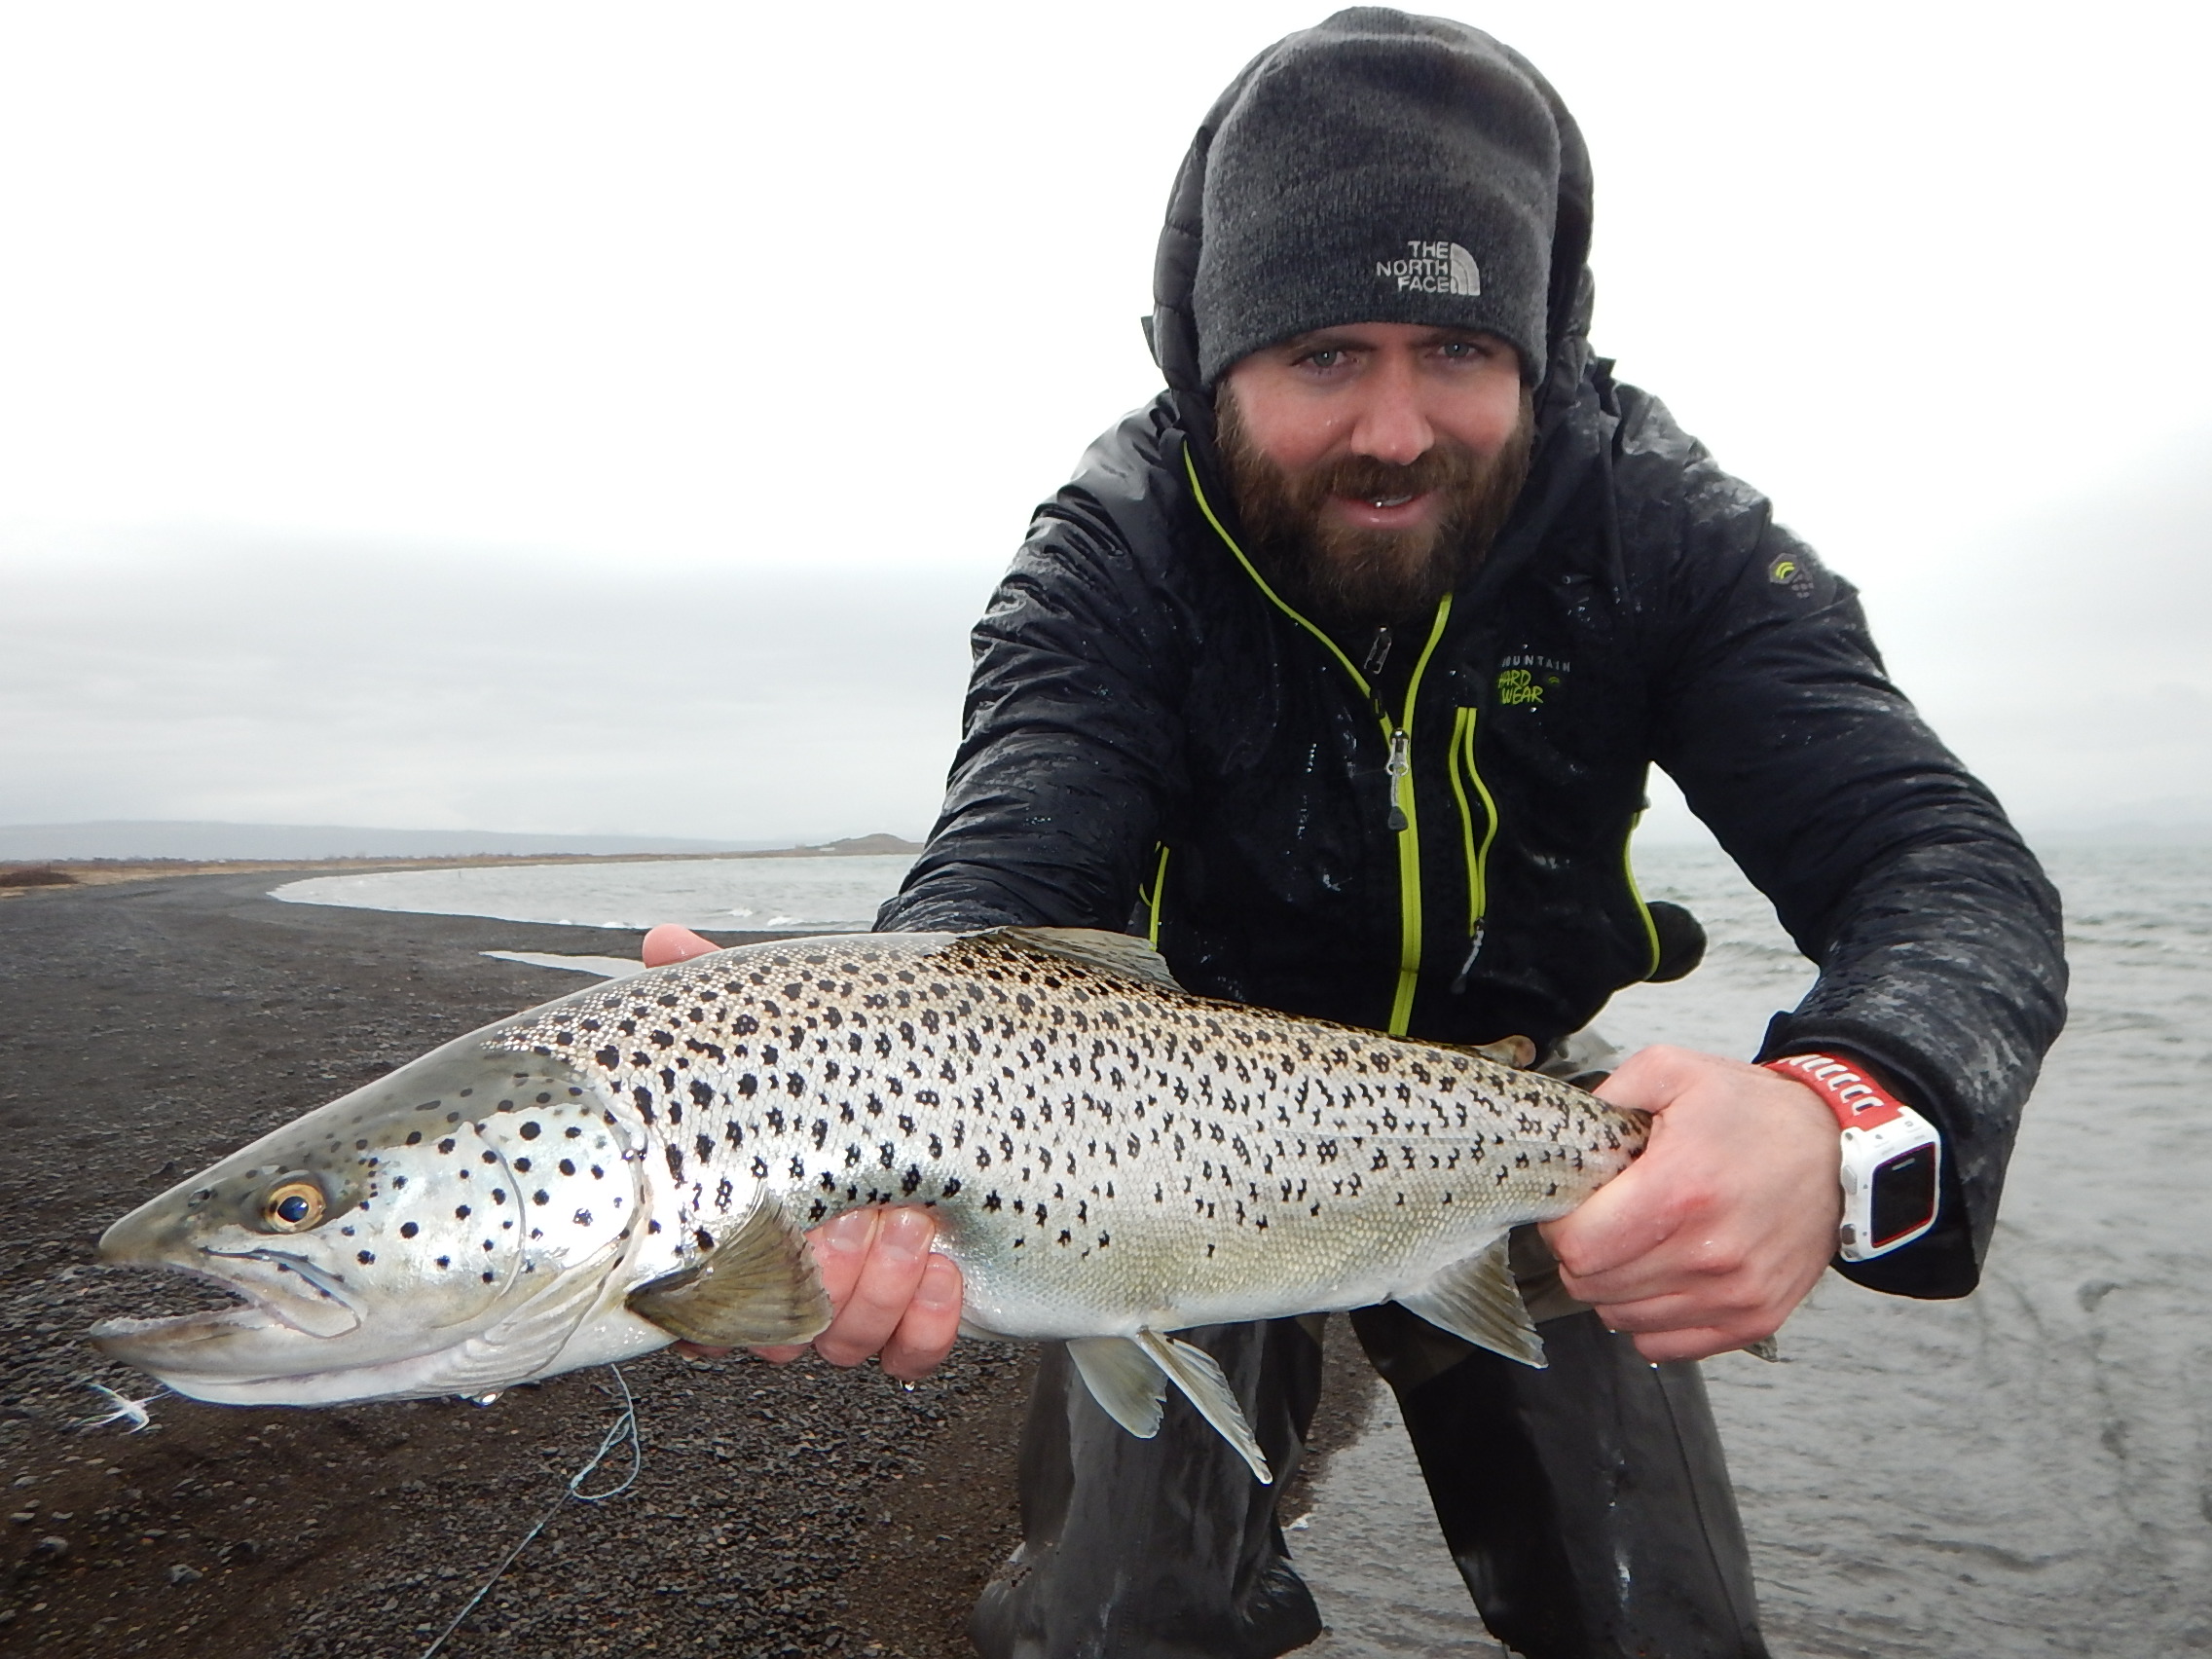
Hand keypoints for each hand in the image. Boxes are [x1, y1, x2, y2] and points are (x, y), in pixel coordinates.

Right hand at [643, 924, 964, 1381]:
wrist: (942, 1066)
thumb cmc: (848, 1057)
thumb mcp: (790, 1026)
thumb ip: (719, 989)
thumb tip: (661, 943)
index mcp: (743, 1225)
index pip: (693, 1305)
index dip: (708, 1304)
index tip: (746, 1248)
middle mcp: (791, 1277)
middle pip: (775, 1333)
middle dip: (819, 1281)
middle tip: (859, 1219)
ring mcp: (856, 1301)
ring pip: (846, 1343)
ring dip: (880, 1291)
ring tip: (915, 1222)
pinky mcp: (922, 1314)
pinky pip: (913, 1354)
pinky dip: (930, 1323)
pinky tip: (948, 1271)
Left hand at [1539, 1044, 1840, 1362]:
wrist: (1839, 1150)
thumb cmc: (1756, 1114)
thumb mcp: (1675, 1071)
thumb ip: (1609, 1095)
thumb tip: (1568, 1135)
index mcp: (1681, 1189)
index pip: (1579, 1245)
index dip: (1562, 1225)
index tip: (1575, 1207)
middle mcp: (1709, 1252)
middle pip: (1592, 1285)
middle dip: (1583, 1253)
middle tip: (1606, 1221)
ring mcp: (1734, 1293)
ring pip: (1621, 1317)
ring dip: (1614, 1285)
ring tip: (1639, 1244)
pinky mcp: (1753, 1318)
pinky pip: (1661, 1343)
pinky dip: (1648, 1316)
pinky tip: (1662, 1276)